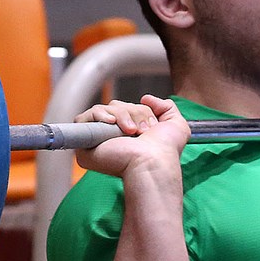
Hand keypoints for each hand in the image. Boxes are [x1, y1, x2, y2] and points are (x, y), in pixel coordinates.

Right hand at [74, 94, 190, 177]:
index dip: (140, 110)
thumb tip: (145, 97)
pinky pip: (83, 117)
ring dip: (121, 115)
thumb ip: (166, 106)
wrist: (152, 162)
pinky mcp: (86, 143)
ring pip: (103, 109)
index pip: (128, 108)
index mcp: (132, 132)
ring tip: (131, 131)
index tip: (152, 126)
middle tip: (142, 130)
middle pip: (116, 106)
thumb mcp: (176, 124)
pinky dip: (98, 115)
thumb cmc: (165, 150)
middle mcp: (115, 136)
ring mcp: (99, 139)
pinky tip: (111, 123)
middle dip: (133, 112)